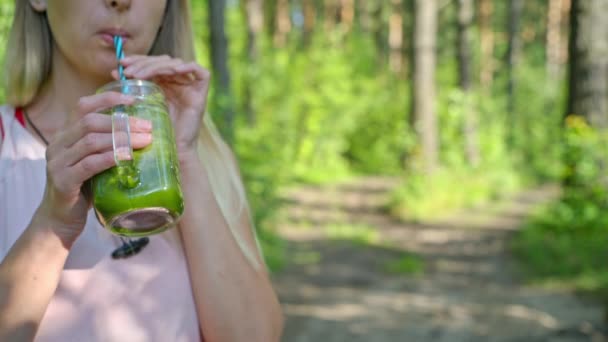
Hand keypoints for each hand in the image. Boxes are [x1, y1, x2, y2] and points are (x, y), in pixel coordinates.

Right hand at [35, 92, 152, 244]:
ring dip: (122, 139)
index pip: (83, 106)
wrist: (58, 221)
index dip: (107, 98)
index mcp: (65, 136)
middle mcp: (58, 145)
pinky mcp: (62, 181)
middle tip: (147, 127)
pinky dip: (110, 158)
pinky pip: (88, 164)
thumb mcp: (95, 164)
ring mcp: (58, 163)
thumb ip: (109, 148)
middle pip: (90, 121)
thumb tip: (145, 135)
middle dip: (122, 122)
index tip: (133, 100)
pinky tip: (127, 157)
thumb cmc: (83, 190)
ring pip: (91, 141)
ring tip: (145, 141)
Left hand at [115, 55, 210, 156]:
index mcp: (164, 84)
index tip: (121, 64)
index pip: (153, 63)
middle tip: (127, 71)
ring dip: (156, 66)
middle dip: (144, 63)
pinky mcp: (201, 94)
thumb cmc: (153, 133)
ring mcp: (190, 88)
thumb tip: (114, 72)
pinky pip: (200, 72)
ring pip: (176, 64)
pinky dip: (187, 67)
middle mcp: (178, 84)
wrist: (170, 151)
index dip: (138, 60)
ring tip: (137, 75)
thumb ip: (131, 88)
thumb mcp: (139, 105)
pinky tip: (172, 71)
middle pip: (164, 61)